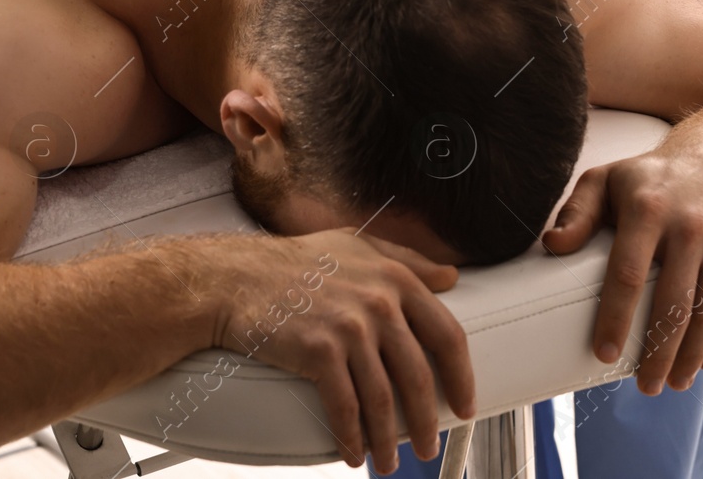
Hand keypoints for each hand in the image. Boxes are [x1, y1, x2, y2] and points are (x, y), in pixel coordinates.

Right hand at [213, 229, 475, 473]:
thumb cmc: (296, 261)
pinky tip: (355, 453)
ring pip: (383, 399)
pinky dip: (353, 437)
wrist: (238, 277)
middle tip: (430, 447)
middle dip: (427, 421)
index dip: (462, 377)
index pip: (448, 335)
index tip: (465, 404)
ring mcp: (349, 327)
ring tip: (391, 463)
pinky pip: (345, 406)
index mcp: (395, 278)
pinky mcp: (318, 351)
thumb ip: (407, 260)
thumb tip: (451, 277)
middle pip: (419, 376)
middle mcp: (379, 302)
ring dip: (390, 440)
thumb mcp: (358, 246)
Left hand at [541, 141, 702, 394]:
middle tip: (644, 386)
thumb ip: (576, 213)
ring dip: (690, 355)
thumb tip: (552, 246)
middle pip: (673, 303)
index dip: (615, 317)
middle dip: (658, 352)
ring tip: (671, 382)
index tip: (604, 353)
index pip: (628, 273)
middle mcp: (691, 224)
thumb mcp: (606, 182)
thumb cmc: (652, 179)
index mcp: (648, 208)